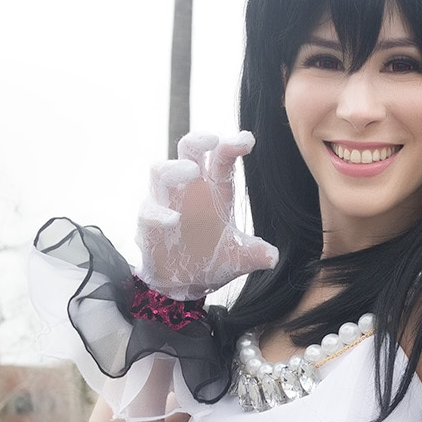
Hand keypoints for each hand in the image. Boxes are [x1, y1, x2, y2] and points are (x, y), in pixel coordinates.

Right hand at [134, 130, 278, 300]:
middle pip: (187, 152)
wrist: (185, 283)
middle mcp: (189, 189)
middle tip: (212, 139)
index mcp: (215, 190)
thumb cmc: (212, 259)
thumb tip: (273, 257)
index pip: (221, 160)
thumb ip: (254, 254)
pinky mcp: (148, 223)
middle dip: (197, 140)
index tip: (247, 140)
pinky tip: (172, 219)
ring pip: (160, 171)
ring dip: (174, 168)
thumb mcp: (238, 258)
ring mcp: (165, 203)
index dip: (231, 146)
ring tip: (191, 170)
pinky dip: (158, 213)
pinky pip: (148, 210)